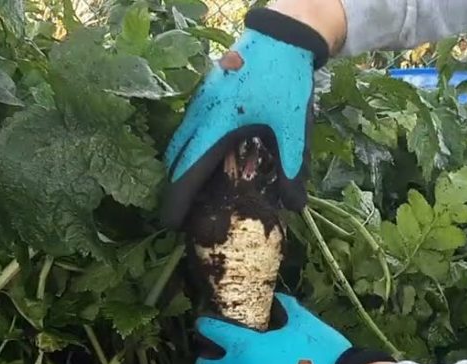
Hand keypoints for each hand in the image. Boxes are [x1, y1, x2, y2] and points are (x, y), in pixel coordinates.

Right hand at [161, 9, 329, 227]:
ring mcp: (200, 101)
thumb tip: (296, 207)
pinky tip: (200, 161)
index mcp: (217, 125)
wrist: (281, 35)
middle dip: (175, 188)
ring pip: (180, 140)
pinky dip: (187, 148)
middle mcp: (201, 114)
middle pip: (177, 158)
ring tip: (187, 194)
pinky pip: (188, 127)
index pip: (189, 170)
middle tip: (179, 217)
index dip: (177, 199)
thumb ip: (292, 167)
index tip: (170, 223)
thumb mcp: (294, 127)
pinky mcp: (205, 93)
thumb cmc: (285, 80)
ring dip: (180, 167)